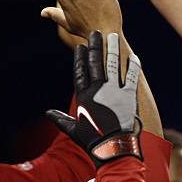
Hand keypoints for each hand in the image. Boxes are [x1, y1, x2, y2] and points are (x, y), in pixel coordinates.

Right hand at [46, 31, 142, 167]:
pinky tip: (133, 55)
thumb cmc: (93, 140)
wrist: (113, 148)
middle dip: (95, 46)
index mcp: (84, 97)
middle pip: (95, 63)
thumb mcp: (73, 129)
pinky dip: (133, 66)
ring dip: (112, 49)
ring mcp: (114, 92)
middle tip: (95, 33)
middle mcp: (98, 91)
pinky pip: (132, 76)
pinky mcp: (129, 96)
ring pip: (112, 65)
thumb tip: (48, 113)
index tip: (80, 47)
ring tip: (111, 36)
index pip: (80, 72)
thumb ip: (61, 118)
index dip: (80, 59)